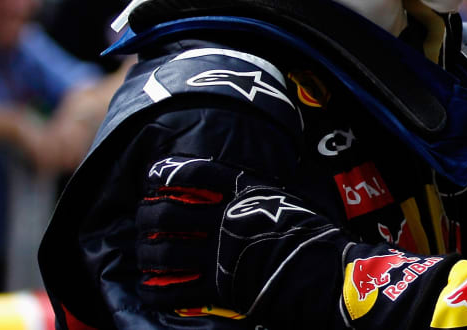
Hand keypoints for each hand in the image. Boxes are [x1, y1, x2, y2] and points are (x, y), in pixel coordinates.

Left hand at [135, 156, 342, 316]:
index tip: (154, 177)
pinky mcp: (218, 287)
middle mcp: (223, 221)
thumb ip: (254, 194)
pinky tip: (150, 287)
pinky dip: (156, 290)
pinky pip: (175, 291)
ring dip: (147, 253)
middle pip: (168, 215)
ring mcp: (218, 256)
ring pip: (164, 254)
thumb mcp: (284, 198)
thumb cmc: (309, 233)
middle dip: (147, 217)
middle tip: (143, 218)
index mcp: (242, 194)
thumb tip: (231, 191)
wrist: (324, 271)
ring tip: (145, 252)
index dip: (168, 175)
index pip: (194, 175)